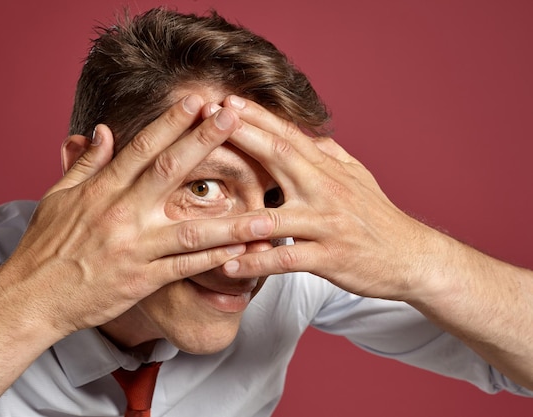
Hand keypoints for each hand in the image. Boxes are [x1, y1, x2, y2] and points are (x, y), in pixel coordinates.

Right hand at [2, 95, 272, 334]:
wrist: (32, 297)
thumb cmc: (44, 246)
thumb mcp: (58, 197)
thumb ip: (85, 163)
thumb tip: (102, 131)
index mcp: (102, 189)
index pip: (142, 147)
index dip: (172, 121)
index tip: (199, 100)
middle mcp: (121, 213)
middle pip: (170, 170)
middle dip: (205, 140)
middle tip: (235, 116)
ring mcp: (135, 248)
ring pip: (191, 229)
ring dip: (231, 220)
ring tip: (268, 212)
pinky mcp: (143, 280)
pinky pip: (185, 268)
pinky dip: (215, 260)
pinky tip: (242, 252)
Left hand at [220, 95, 440, 300]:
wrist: (412, 257)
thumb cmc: (378, 216)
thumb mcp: (358, 176)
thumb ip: (330, 154)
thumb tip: (309, 133)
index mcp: (329, 169)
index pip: (290, 136)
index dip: (258, 117)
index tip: (226, 101)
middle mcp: (327, 191)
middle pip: (280, 158)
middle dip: (242, 137)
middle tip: (207, 121)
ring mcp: (327, 225)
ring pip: (275, 217)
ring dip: (237, 212)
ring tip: (200, 208)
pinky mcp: (330, 259)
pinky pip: (287, 261)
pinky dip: (257, 263)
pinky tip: (230, 265)